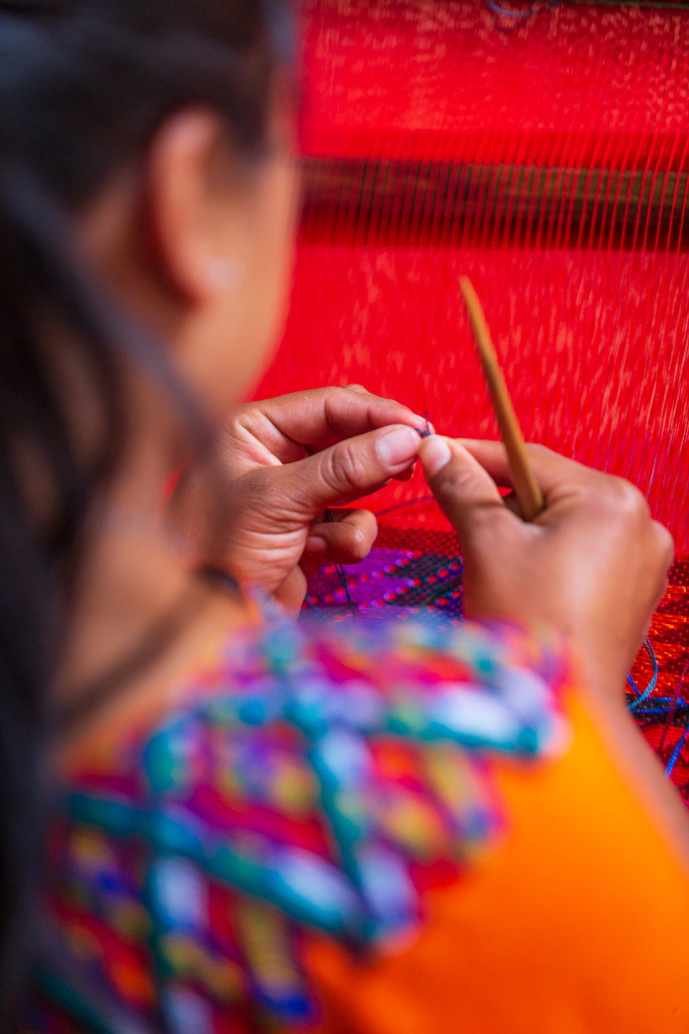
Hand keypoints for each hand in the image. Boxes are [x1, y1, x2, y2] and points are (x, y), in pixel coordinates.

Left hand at [168, 387, 427, 609]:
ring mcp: (297, 494)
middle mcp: (277, 454)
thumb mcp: (279, 498)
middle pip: (350, 439)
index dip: (378, 414)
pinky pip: (353, 523)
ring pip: (359, 484)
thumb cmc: (218, 547)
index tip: (418, 429)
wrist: (205, 615)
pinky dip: (344, 540)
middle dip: (375, 459)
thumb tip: (405, 439)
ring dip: (355, 510)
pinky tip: (314, 553)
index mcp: (256, 428)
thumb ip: (344, 467)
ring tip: (329, 530)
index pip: (330, 405)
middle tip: (411, 465)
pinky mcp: (311, 531)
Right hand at [418, 436, 673, 697]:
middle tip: (458, 515)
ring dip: (524, 533)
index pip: (529, 459)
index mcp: (610, 500)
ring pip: (565, 524)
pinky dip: (550, 559)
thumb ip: (464, 490)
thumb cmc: (529, 627)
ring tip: (494, 565)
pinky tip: (525, 586)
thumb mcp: (488, 546)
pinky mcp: (635, 591)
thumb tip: (438, 449)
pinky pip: (584, 555)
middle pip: (550, 491)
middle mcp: (641, 522)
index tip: (436, 451)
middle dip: (502, 503)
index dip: (475, 455)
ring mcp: (644, 560)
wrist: (562, 711)